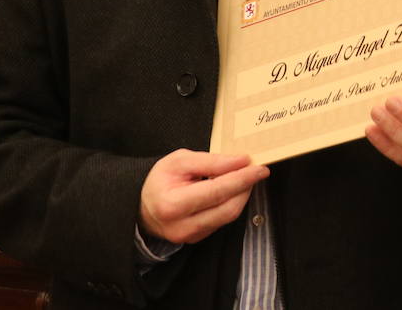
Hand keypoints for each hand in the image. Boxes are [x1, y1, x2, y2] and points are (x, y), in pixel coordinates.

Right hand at [139, 149, 267, 243]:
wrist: (142, 205)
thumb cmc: (160, 180)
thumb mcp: (180, 161)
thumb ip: (211, 161)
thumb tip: (241, 161)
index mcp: (172, 205)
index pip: (217, 191)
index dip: (242, 179)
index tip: (259, 167)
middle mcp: (181, 226)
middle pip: (227, 208)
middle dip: (246, 187)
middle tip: (255, 170)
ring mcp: (190, 237)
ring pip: (228, 216)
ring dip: (241, 195)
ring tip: (244, 177)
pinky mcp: (197, 239)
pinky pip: (222, 221)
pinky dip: (231, 204)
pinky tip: (232, 190)